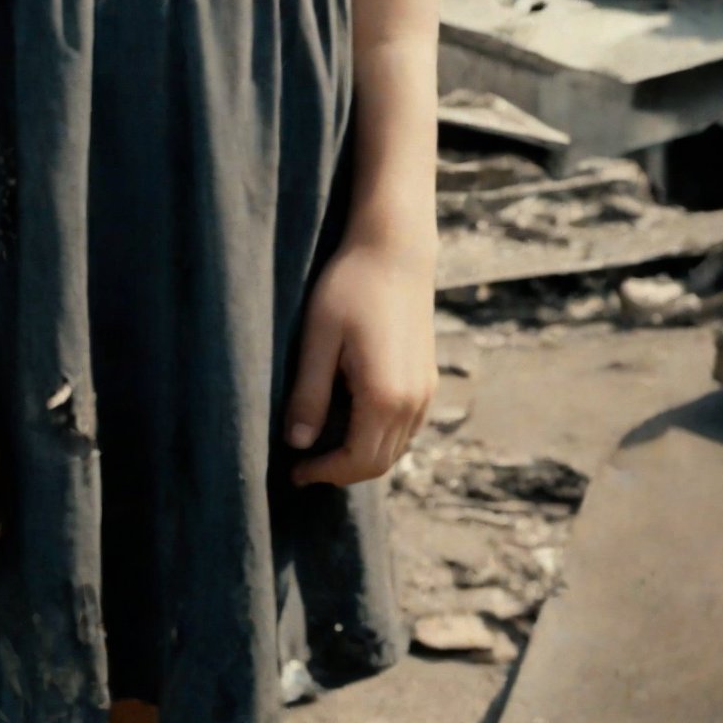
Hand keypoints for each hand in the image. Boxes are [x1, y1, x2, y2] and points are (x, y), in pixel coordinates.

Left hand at [284, 236, 436, 487]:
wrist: (395, 250)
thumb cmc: (350, 287)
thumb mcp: (318, 339)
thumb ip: (308, 395)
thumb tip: (297, 444)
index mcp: (384, 396)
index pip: (356, 461)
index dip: (324, 473)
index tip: (294, 470)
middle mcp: (413, 402)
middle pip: (378, 463)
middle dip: (340, 470)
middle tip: (303, 463)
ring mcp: (425, 391)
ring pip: (394, 447)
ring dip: (360, 454)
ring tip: (321, 441)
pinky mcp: (427, 378)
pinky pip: (404, 427)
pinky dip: (378, 436)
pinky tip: (349, 416)